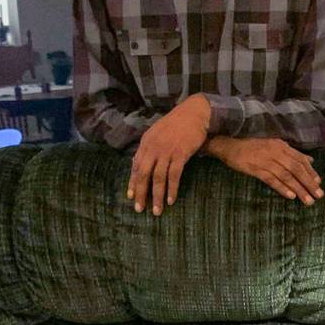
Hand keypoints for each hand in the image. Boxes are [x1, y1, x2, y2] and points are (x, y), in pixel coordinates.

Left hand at [128, 94, 210, 215]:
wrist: (194, 113)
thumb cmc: (177, 123)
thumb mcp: (158, 132)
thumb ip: (149, 147)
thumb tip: (140, 162)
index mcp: (146, 142)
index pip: (135, 166)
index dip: (132, 182)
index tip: (130, 196)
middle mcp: (153, 147)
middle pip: (143, 174)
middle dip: (140, 193)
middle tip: (139, 209)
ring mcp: (166, 151)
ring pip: (158, 178)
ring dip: (156, 196)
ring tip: (157, 211)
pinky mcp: (180, 154)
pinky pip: (174, 175)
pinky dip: (171, 189)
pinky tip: (170, 200)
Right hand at [205, 137, 323, 204]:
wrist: (229, 145)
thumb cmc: (252, 146)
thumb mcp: (274, 145)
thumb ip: (291, 153)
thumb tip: (310, 160)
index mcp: (281, 146)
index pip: (300, 159)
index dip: (310, 172)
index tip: (319, 183)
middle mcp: (276, 152)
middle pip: (296, 169)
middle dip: (309, 183)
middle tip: (318, 195)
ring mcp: (266, 160)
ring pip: (286, 176)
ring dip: (299, 188)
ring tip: (308, 200)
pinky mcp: (255, 169)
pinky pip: (271, 179)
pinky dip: (282, 188)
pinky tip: (290, 196)